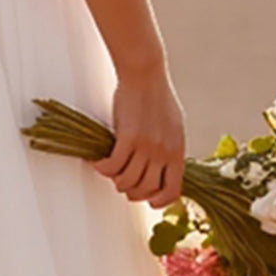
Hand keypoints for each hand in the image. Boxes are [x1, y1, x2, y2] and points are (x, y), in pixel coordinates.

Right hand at [92, 68, 185, 208]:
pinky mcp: (128, 137)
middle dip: (131, 192)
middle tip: (121, 183)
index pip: (172, 191)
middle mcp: (164, 152)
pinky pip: (113, 165)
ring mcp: (147, 146)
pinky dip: (103, 168)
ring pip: (127, 180)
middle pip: (146, 189)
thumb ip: (170, 149)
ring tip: (109, 170)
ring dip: (115, 180)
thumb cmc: (157, 96)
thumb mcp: (174, 127)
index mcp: (178, 151)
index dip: (158, 202)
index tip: (147, 201)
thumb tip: (162, 169)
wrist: (145, 74)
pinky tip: (98, 162)